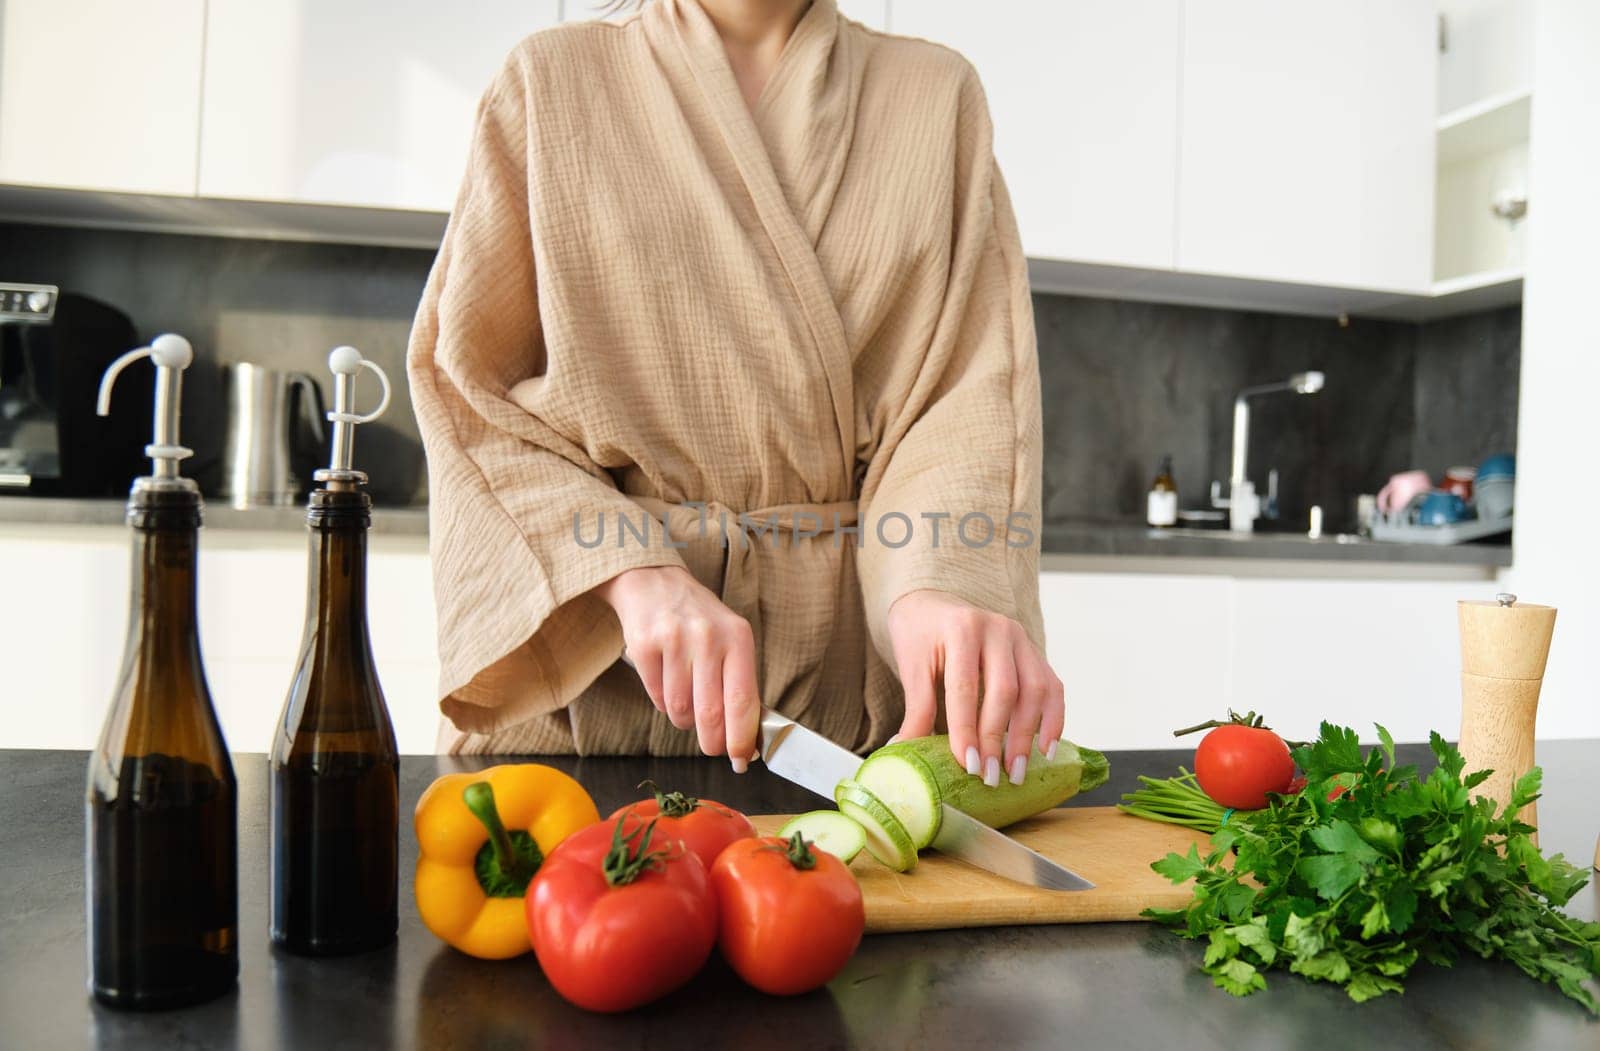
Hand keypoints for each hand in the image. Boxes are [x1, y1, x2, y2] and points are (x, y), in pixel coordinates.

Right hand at [594, 566, 759, 770]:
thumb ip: (739, 684)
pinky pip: (657, 698)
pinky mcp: (644, 646)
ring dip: (685, 719)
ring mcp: (674, 640)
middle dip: (712, 742)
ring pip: (680, 711)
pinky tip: (668, 682)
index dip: (741, 738)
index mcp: (737, 638)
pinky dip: (663, 703)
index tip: (741, 759)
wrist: (654, 583)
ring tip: (688, 700)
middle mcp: (707, 637)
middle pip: (710, 714)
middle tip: (712, 747)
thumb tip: (747, 739)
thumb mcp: (731, 639)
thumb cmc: (699, 620)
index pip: (742, 701)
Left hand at [886, 589, 1064, 787]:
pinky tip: (1045, 749)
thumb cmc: (920, 636)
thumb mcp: (911, 668)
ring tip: (1015, 771)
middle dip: (997, 737)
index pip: (965, 686)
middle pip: (1004, 690)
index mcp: (961, 629)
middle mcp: (997, 629)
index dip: (967, 728)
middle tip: (990, 775)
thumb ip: (916, 710)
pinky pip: (1052, 686)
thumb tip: (904, 754)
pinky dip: (1053, 719)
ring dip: (1028, 735)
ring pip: (1034, 689)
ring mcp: (1020, 639)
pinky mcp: (1034, 651)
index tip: (967, 764)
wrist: (934, 604)